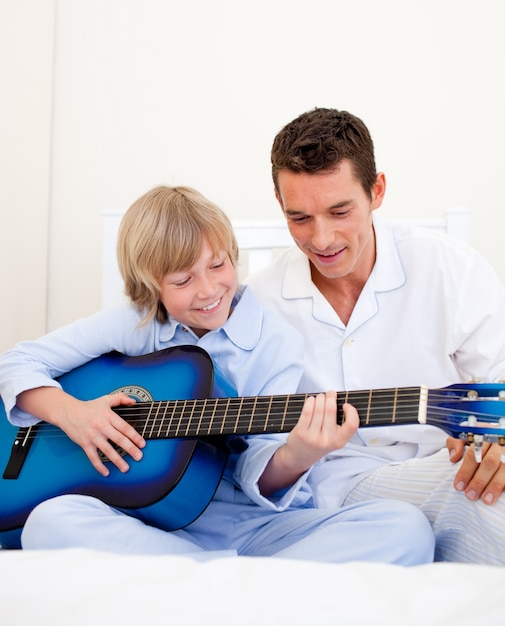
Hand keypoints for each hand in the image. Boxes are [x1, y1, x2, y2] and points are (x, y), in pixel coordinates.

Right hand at [17, 387, 145, 475]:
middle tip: (139, 457)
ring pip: (108, 450)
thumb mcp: (106, 400)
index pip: (125, 427)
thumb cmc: (88, 407)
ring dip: (118, 460)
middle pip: (119, 439)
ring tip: (126, 468)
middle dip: (131, 449)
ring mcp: (93, 436)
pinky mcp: (84, 444)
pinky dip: (99, 466)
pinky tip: (106, 472)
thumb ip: (121, 398)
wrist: (68, 412)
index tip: (142, 444)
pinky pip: (93, 457)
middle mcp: (102, 426)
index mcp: (108, 416)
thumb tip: (133, 401)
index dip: (135, 436)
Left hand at [258, 391, 358, 495]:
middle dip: (330, 397)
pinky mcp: (301, 432)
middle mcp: (327, 440)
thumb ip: (339, 424)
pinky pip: (307, 411)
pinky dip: (310, 402)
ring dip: (320, 398)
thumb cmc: (320, 442)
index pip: (352, 424)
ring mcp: (313, 437)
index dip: (351, 411)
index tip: (345, 404)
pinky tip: (311, 400)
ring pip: (318, 409)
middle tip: (330, 393)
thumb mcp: (334, 439)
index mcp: (340, 441)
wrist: (301, 456)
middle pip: (331, 410)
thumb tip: (339, 400)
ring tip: (320, 397)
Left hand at [447, 436, 504, 503]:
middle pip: (489, 463)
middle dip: (479, 481)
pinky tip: (501, 495)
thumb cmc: (479, 438)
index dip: (465, 471)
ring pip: (504, 469)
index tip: (458, 486)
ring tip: (486, 500)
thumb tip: (453, 458)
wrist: (499, 434)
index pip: (473, 454)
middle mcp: (499, 442)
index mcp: (484, 434)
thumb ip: (456, 443)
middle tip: (470, 495)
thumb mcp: (465, 435)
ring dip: (495, 486)